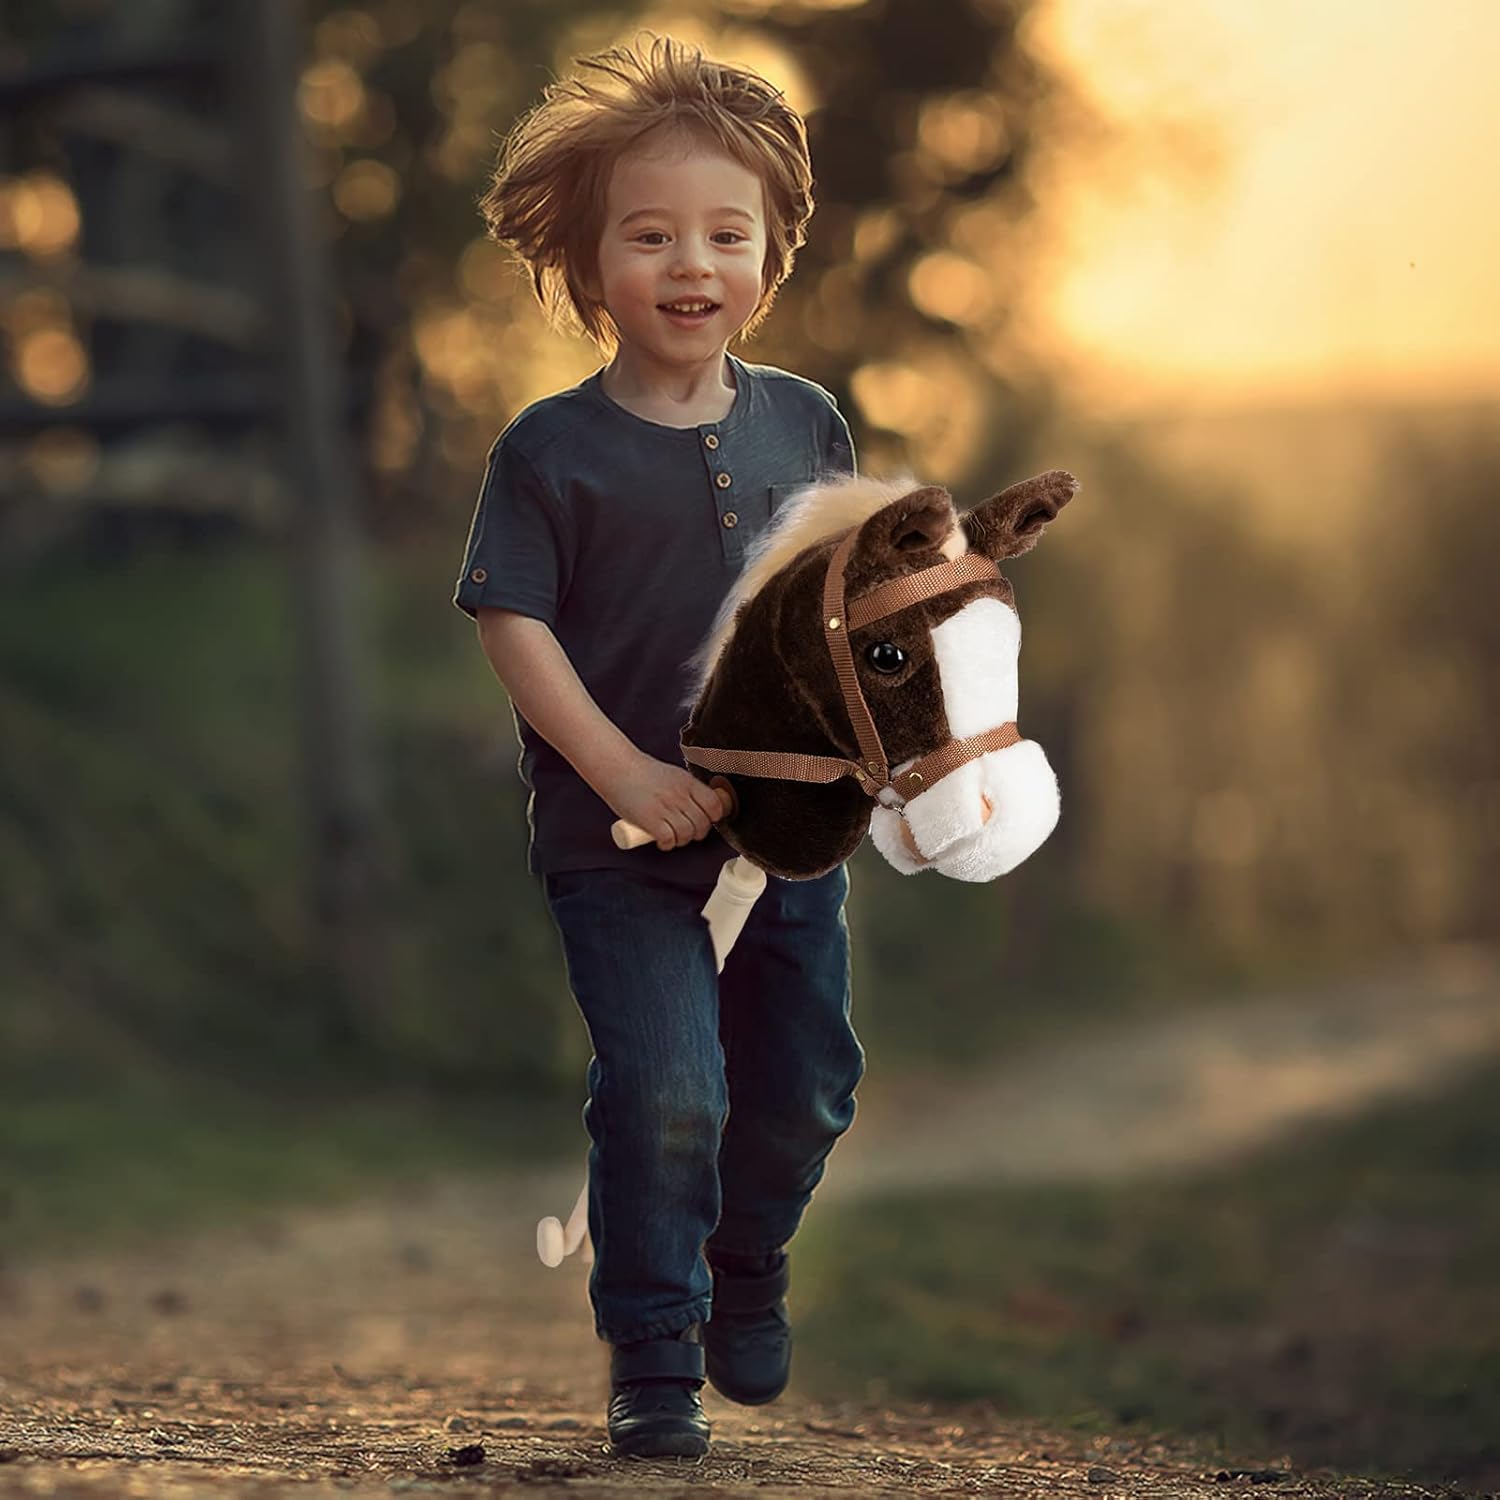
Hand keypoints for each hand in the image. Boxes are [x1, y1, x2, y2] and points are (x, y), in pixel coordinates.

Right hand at [607, 752, 731, 850]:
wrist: (616, 767)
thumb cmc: (641, 772)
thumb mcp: (672, 775)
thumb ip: (686, 790)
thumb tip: (700, 807)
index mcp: (687, 782)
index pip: (715, 804)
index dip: (714, 817)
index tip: (707, 820)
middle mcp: (679, 795)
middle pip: (702, 823)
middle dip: (697, 833)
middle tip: (687, 832)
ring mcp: (665, 807)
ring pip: (687, 834)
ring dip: (681, 840)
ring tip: (673, 836)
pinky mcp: (650, 819)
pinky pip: (668, 839)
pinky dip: (667, 844)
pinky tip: (661, 840)